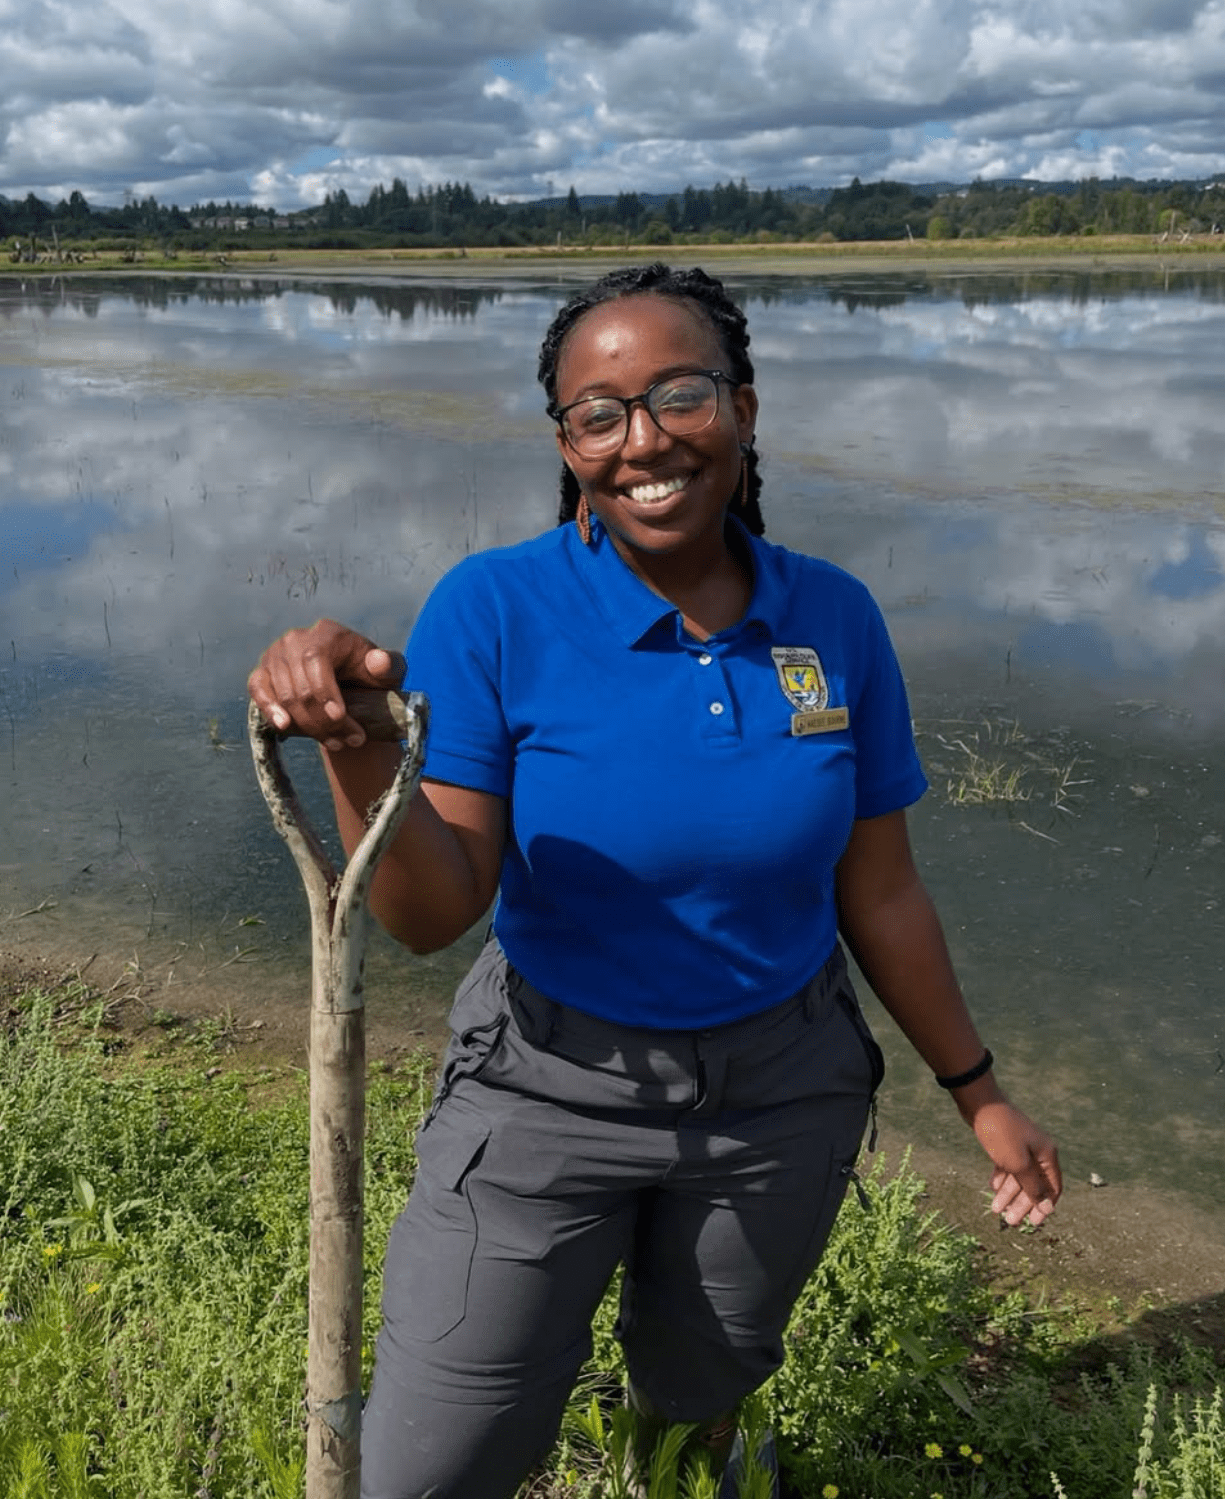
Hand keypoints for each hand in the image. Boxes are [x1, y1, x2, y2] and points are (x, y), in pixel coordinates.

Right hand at [248, 618, 405, 750]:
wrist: (350, 686)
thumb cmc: (370, 676)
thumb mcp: (388, 671)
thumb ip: (390, 665)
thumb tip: (378, 662)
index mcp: (327, 633)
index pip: (315, 660)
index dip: (324, 691)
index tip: (340, 717)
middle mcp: (296, 639)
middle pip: (300, 685)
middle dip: (323, 720)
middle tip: (348, 741)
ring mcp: (275, 655)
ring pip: (284, 695)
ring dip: (309, 726)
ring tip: (335, 742)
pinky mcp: (262, 672)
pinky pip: (258, 691)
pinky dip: (269, 710)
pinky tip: (285, 726)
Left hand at [971, 1099, 1061, 1227]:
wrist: (980, 1104)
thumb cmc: (1001, 1134)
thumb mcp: (1018, 1164)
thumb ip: (1033, 1187)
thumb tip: (1048, 1207)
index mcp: (1047, 1155)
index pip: (1053, 1187)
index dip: (1044, 1206)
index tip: (1034, 1224)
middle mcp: (1037, 1151)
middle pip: (1034, 1184)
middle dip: (1022, 1204)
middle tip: (1010, 1221)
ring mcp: (1021, 1146)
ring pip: (1018, 1176)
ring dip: (1008, 1194)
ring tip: (996, 1210)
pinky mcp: (1006, 1143)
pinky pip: (1007, 1166)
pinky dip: (1001, 1178)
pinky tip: (992, 1188)